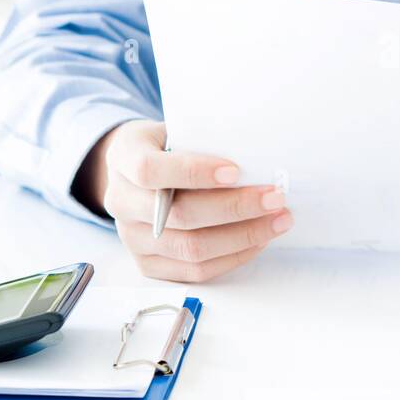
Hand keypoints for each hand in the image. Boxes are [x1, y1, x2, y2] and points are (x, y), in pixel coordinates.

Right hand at [74, 120, 292, 281]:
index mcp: (124, 159)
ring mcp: (133, 238)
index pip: (151, 170)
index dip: (194, 172)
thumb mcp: (175, 129)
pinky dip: (233, 256)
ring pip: (191, 248)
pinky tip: (259, 239)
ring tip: (278, 220)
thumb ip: (203, 140)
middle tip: (274, 198)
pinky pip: (195, 270)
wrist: (136, 171)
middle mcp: (122, 202)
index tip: (235, 171)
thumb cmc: (167, 146)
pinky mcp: (149, 264)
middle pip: (179, 215)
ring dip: (243, 236)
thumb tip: (256, 154)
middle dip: (235, 208)